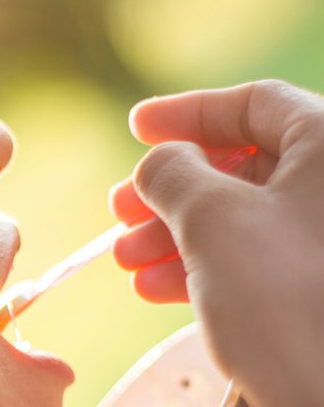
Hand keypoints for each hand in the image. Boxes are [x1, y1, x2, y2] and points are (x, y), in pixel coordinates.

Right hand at [108, 80, 323, 406]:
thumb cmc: (285, 303)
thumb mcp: (211, 220)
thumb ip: (174, 174)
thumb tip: (161, 161)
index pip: (257, 102)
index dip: (188, 113)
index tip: (137, 129)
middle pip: (252, 164)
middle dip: (177, 188)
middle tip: (121, 211)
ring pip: (253, 218)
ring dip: (182, 234)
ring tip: (127, 260)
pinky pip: (268, 261)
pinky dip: (212, 266)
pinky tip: (157, 289)